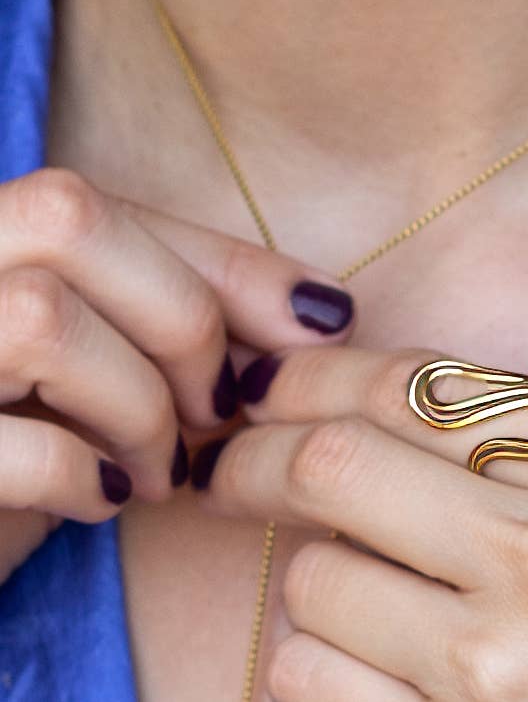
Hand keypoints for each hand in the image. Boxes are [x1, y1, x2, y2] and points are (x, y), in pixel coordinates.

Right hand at [0, 167, 353, 582]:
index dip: (221, 258)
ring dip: (139, 406)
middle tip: (219, 407)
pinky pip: (10, 444)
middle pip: (67, 220)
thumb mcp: (98, 362)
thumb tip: (323, 314)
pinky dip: (80, 476)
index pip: (98, 203)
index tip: (320, 319)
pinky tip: (104, 498)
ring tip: (160, 469)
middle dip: (180, 316)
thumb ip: (181, 316)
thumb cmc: (26, 437)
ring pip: (41, 316)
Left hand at [196, 345, 527, 701]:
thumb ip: (519, 431)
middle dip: (255, 458)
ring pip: (313, 578)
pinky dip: (315, 664)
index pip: (410, 383)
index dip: (309, 378)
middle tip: (229, 468)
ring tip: (364, 596)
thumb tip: (360, 395)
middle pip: (336, 461)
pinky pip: (309, 678)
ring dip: (314, 580)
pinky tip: (371, 667)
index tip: (265, 390)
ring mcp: (507, 665)